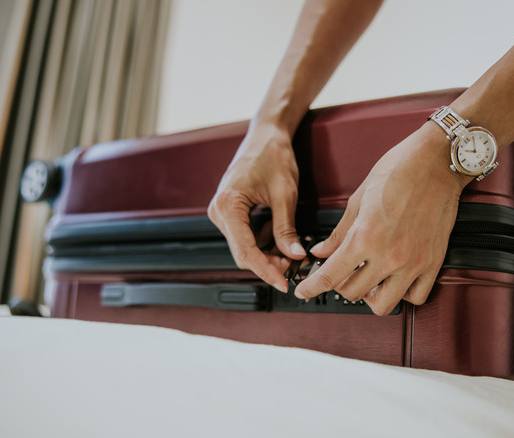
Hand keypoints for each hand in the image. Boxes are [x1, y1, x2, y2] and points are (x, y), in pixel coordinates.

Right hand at [207, 122, 305, 292]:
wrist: (266, 135)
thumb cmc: (272, 155)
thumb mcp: (285, 194)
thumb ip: (286, 228)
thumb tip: (293, 255)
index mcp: (228, 205)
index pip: (245, 251)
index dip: (265, 270)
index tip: (283, 283)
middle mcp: (219, 211)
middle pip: (243, 253)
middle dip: (268, 263)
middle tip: (293, 267)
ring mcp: (223, 212)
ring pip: (245, 246)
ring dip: (267, 254)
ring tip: (290, 253)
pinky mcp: (231, 211)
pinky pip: (246, 235)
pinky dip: (264, 242)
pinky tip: (281, 240)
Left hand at [294, 123, 470, 314]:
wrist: (437, 162)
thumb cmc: (398, 171)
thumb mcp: (358, 199)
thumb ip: (339, 232)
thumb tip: (321, 252)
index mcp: (365, 237)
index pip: (330, 276)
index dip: (311, 287)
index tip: (304, 291)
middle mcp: (389, 256)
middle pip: (353, 293)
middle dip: (340, 285)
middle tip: (341, 272)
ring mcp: (413, 263)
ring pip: (383, 304)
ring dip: (370, 296)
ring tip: (369, 279)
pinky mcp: (433, 263)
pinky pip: (416, 297)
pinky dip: (402, 294)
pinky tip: (395, 279)